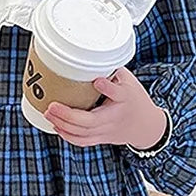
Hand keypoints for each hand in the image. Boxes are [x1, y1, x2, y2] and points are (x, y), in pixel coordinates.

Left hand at [44, 67, 166, 148]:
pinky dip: (67, 135)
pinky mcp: (102, 138)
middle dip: (68, 115)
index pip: (118, 93)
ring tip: (48, 113)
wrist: (146, 126)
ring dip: (63, 125)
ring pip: (83, 133)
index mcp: (126, 98)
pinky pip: (83, 141)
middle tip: (52, 105)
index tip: (98, 80)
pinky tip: (57, 126)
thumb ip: (112, 70)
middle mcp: (115, 117)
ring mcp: (108, 130)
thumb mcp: (129, 80)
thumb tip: (90, 55)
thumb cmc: (135, 99)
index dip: (108, 88)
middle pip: (91, 121)